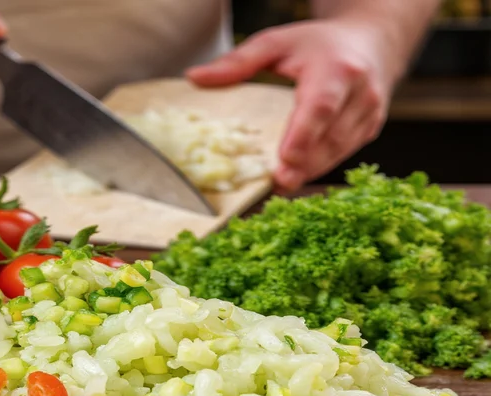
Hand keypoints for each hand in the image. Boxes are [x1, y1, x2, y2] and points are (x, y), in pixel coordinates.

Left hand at [187, 19, 399, 191]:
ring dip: (311, 170)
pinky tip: (296, 176)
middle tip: (278, 183)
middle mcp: (360, 93)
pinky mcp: (369, 130)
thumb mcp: (276, 43)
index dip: (303, 135)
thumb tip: (194, 77)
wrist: (370, 42)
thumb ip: (237, 62)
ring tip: (282, 184)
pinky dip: (319, 167)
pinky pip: (342, 154)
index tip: (285, 158)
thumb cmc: (317, 44)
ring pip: (338, 151)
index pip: (320, 106)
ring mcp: (369, 114)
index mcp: (336, 69)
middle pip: (330, 136)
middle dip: (305, 163)